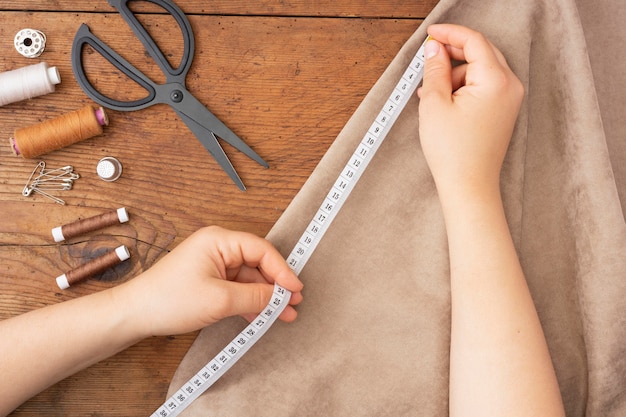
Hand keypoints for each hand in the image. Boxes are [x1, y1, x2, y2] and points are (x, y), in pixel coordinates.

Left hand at [115, 226, 303, 336]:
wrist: (135, 314)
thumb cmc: (169, 299)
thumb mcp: (220, 300)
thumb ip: (255, 297)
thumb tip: (281, 296)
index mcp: (220, 240)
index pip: (262, 250)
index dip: (282, 270)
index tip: (296, 290)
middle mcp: (218, 247)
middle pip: (257, 263)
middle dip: (276, 285)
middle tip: (294, 304)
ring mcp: (213, 264)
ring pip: (249, 278)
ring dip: (265, 297)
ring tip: (284, 315)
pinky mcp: (209, 279)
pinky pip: (237, 288)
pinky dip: (249, 301)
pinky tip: (262, 316)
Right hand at [417, 24, 523, 197]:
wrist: (469, 186)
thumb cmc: (454, 152)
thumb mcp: (434, 103)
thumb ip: (435, 69)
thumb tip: (434, 49)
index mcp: (496, 80)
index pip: (474, 41)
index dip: (450, 33)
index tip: (432, 34)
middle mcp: (509, 86)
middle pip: (481, 52)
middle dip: (453, 52)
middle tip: (429, 56)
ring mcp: (509, 99)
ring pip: (480, 70)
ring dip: (455, 74)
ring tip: (431, 94)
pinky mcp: (503, 111)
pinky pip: (483, 86)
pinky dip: (463, 87)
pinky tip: (444, 101)